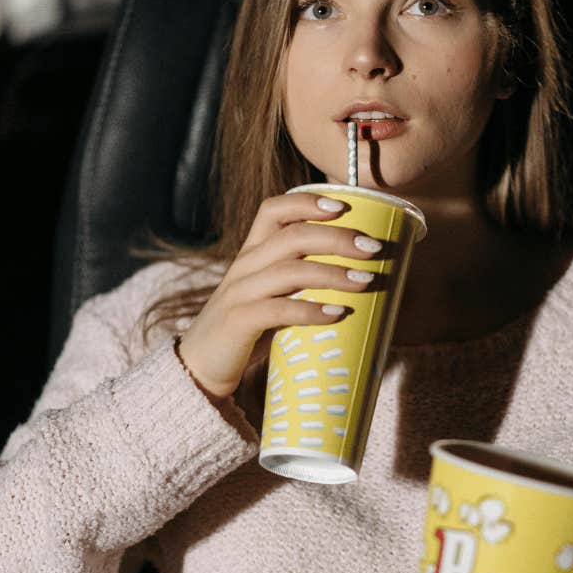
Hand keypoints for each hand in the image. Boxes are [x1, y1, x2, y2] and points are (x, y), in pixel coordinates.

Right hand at [178, 191, 383, 398]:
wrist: (199, 370)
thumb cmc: (248, 332)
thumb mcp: (271, 297)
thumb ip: (301, 283)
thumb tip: (360, 279)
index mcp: (252, 254)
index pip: (273, 211)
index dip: (306, 202)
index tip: (342, 206)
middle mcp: (244, 267)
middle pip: (292, 236)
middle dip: (336, 237)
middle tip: (373, 248)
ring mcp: (239, 293)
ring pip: (289, 271)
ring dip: (332, 273)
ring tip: (366, 281)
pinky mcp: (237, 323)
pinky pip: (277, 310)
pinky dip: (310, 310)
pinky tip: (336, 314)